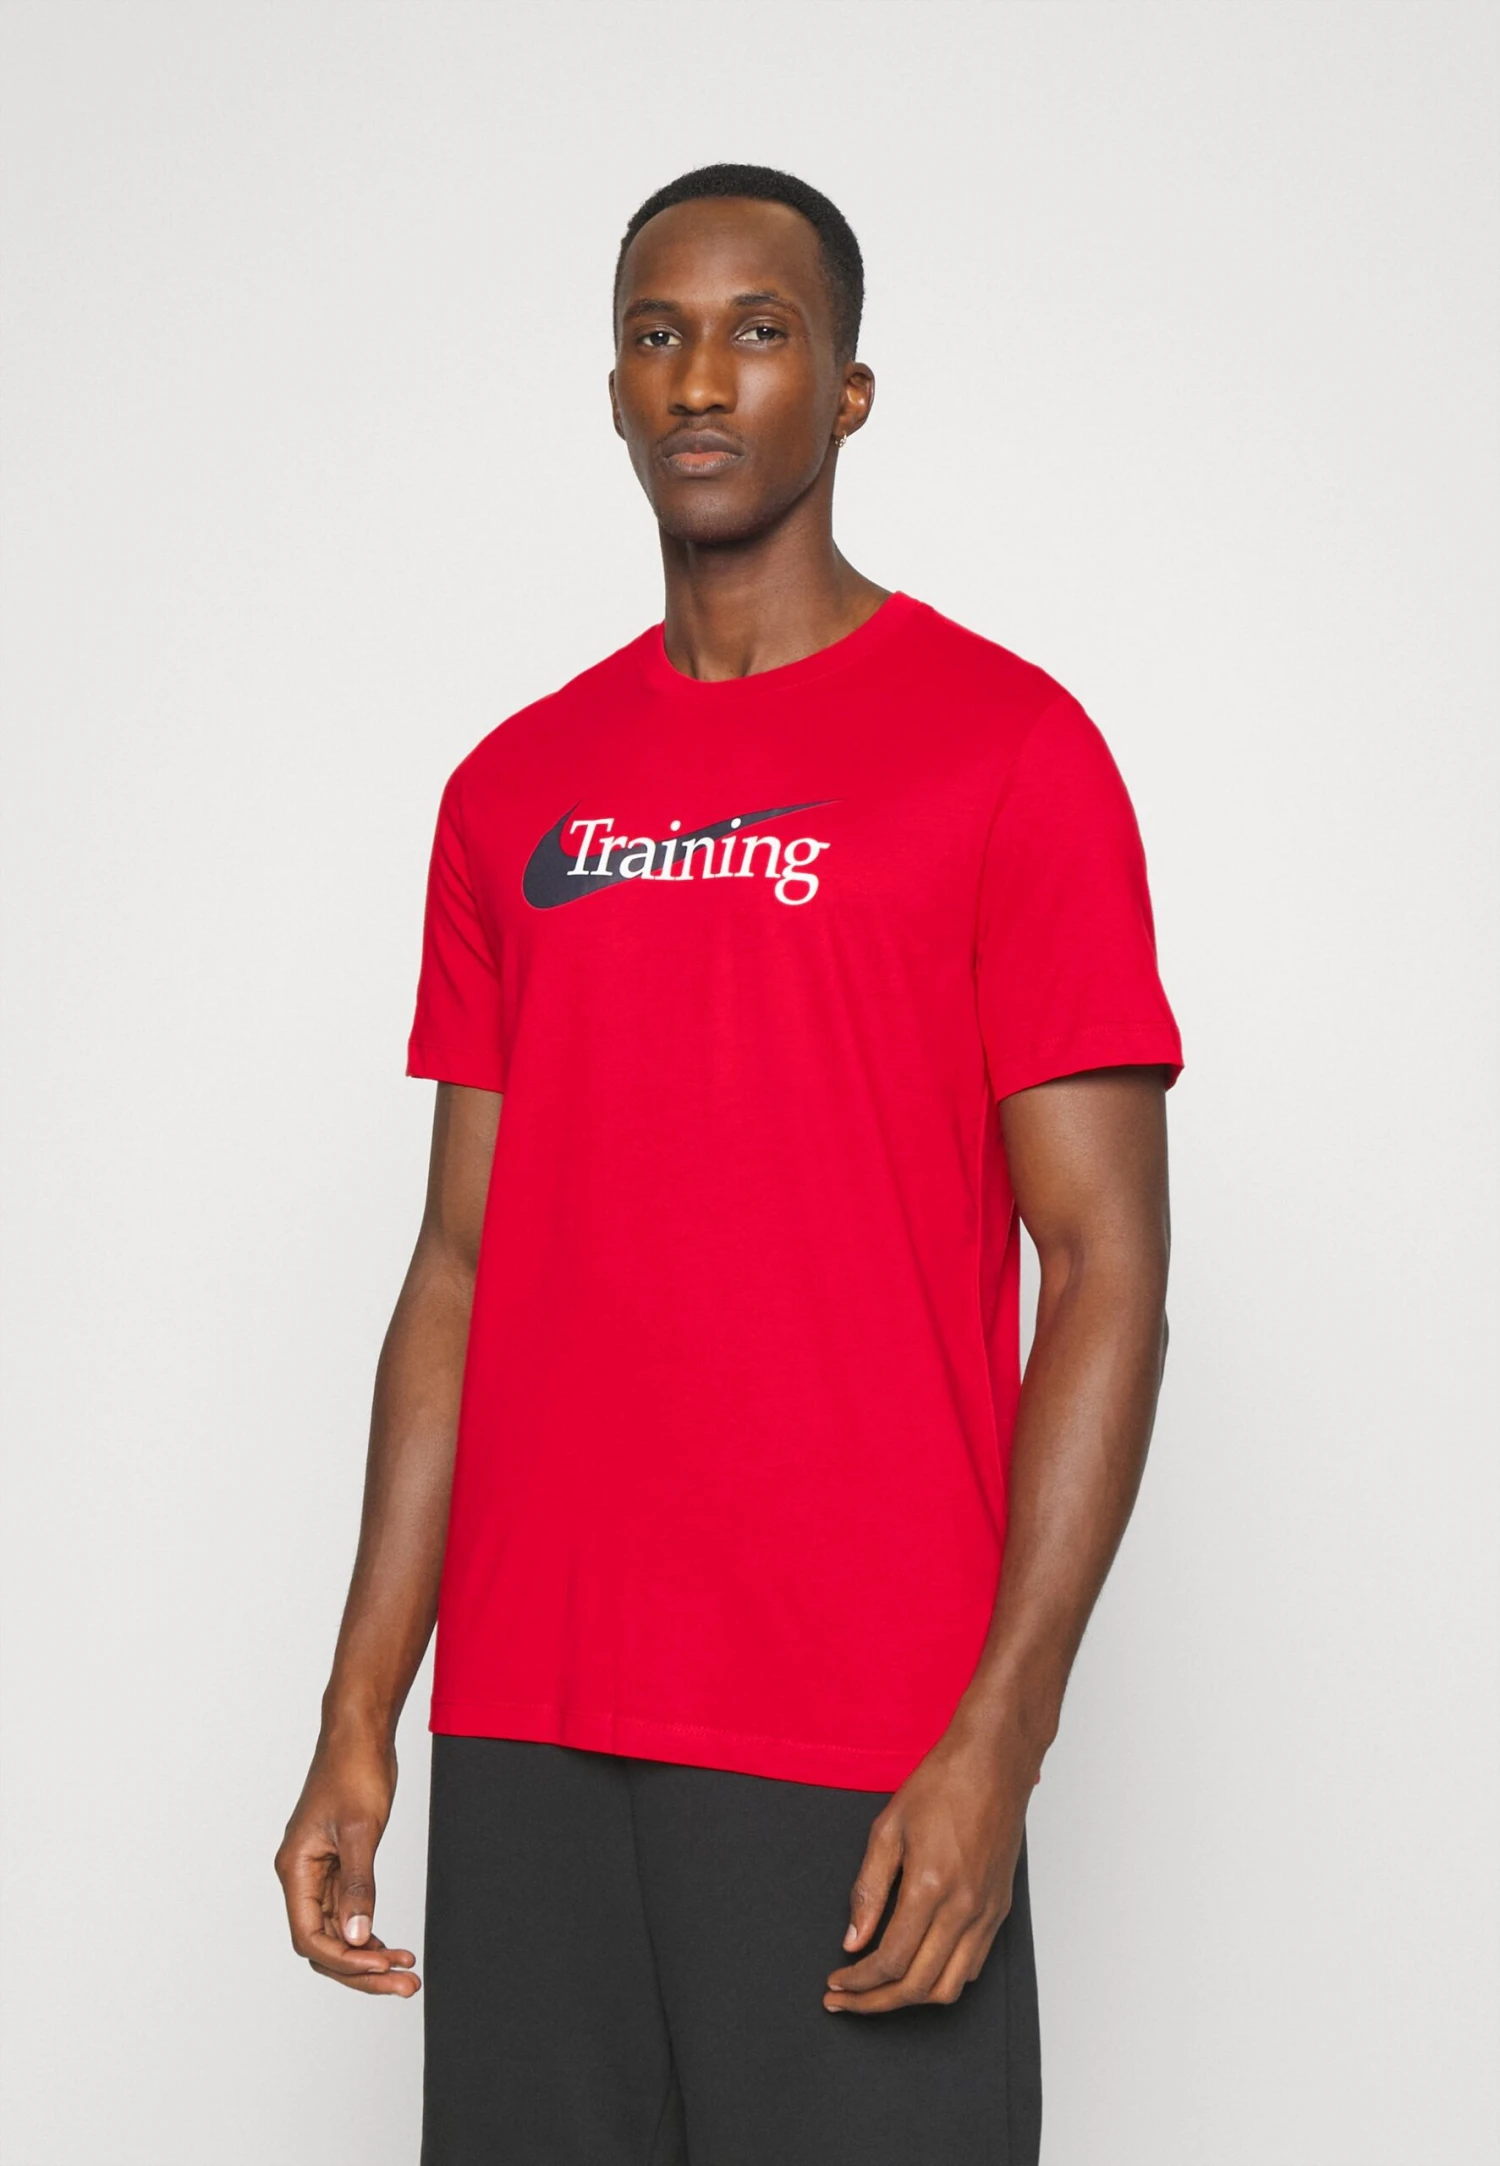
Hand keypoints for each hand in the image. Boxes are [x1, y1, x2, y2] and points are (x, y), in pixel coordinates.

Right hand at [274, 1726, 419, 1995]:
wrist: (360, 1733)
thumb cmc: (354, 1770)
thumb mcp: (361, 1829)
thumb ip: (359, 1885)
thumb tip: (359, 1937)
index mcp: (295, 1869)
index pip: (310, 1937)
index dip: (345, 1959)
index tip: (383, 1966)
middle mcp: (301, 1876)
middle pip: (323, 1945)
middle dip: (362, 1970)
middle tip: (406, 1985)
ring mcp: (319, 1872)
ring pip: (337, 1933)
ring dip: (369, 1957)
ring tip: (407, 1974)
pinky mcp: (339, 1864)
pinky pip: (347, 1913)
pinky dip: (368, 1933)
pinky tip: (393, 1948)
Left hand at [823, 1721, 1034, 2013]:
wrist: (993, 1762)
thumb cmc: (941, 1785)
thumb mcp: (888, 1828)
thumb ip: (868, 1889)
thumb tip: (852, 1940)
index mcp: (930, 1887)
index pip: (890, 1961)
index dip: (858, 1982)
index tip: (836, 1983)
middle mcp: (963, 1908)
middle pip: (918, 1986)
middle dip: (875, 2002)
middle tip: (846, 1999)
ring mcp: (986, 1912)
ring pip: (950, 1988)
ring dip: (911, 2000)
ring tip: (878, 1993)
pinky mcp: (999, 1909)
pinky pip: (972, 1966)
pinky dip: (943, 1980)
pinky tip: (918, 1968)